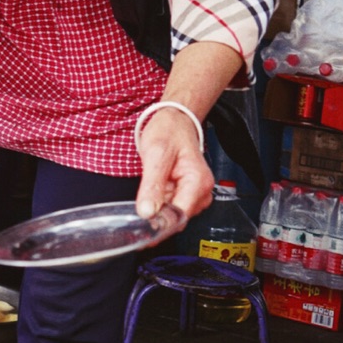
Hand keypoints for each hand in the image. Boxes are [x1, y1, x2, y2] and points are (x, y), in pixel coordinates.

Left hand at [135, 108, 213, 224]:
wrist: (175, 121)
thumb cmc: (169, 131)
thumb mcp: (155, 154)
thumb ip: (152, 185)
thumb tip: (147, 212)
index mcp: (198, 183)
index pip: (179, 217)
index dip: (159, 221)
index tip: (141, 219)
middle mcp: (202, 192)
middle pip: (176, 219)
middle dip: (158, 211)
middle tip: (146, 190)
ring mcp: (197, 195)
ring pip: (172, 215)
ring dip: (159, 204)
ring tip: (155, 181)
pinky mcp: (189, 195)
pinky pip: (172, 208)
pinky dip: (161, 200)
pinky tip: (159, 185)